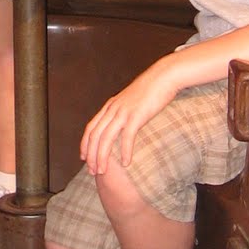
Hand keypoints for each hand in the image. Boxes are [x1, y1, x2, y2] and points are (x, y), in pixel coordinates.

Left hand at [80, 56, 184, 171]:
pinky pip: (127, 137)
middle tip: (93, 172)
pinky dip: (125, 151)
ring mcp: (123, 112)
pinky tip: (126, 163)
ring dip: (102, 157)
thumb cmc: (151, 90)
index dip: (85, 144)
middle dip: (91, 156)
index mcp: (110, 106)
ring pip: (106, 138)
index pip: (91, 128)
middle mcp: (112, 109)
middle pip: (95, 136)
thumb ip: (123, 111)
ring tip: (103, 171)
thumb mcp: (131, 100)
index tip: (85, 159)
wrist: (163, 76)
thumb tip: (123, 125)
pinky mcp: (136, 115)